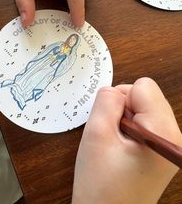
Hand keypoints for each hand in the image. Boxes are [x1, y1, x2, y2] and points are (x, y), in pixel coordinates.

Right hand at [72, 77, 181, 203]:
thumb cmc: (101, 185)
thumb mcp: (97, 134)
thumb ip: (106, 101)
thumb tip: (114, 89)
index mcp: (164, 132)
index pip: (143, 86)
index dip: (120, 100)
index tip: (112, 124)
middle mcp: (175, 136)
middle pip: (146, 95)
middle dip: (123, 109)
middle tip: (113, 136)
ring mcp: (170, 142)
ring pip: (144, 107)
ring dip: (125, 119)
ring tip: (117, 144)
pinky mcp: (162, 146)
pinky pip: (144, 120)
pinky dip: (130, 127)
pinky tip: (123, 147)